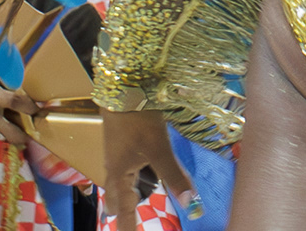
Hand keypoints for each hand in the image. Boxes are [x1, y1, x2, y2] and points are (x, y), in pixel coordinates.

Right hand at [102, 108, 196, 230]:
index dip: (127, 229)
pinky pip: (121, 172)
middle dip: (122, 215)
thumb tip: (191, 204)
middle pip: (115, 201)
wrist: (122, 88)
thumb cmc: (138, 119)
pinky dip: (129, 181)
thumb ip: (175, 176)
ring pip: (117, 186)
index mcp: (120, 177)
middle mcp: (114, 170)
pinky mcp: (119, 145)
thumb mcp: (160, 148)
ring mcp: (115, 156)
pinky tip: (139, 173)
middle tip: (129, 225)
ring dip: (124, 198)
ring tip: (132, 205)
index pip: (124, 213)